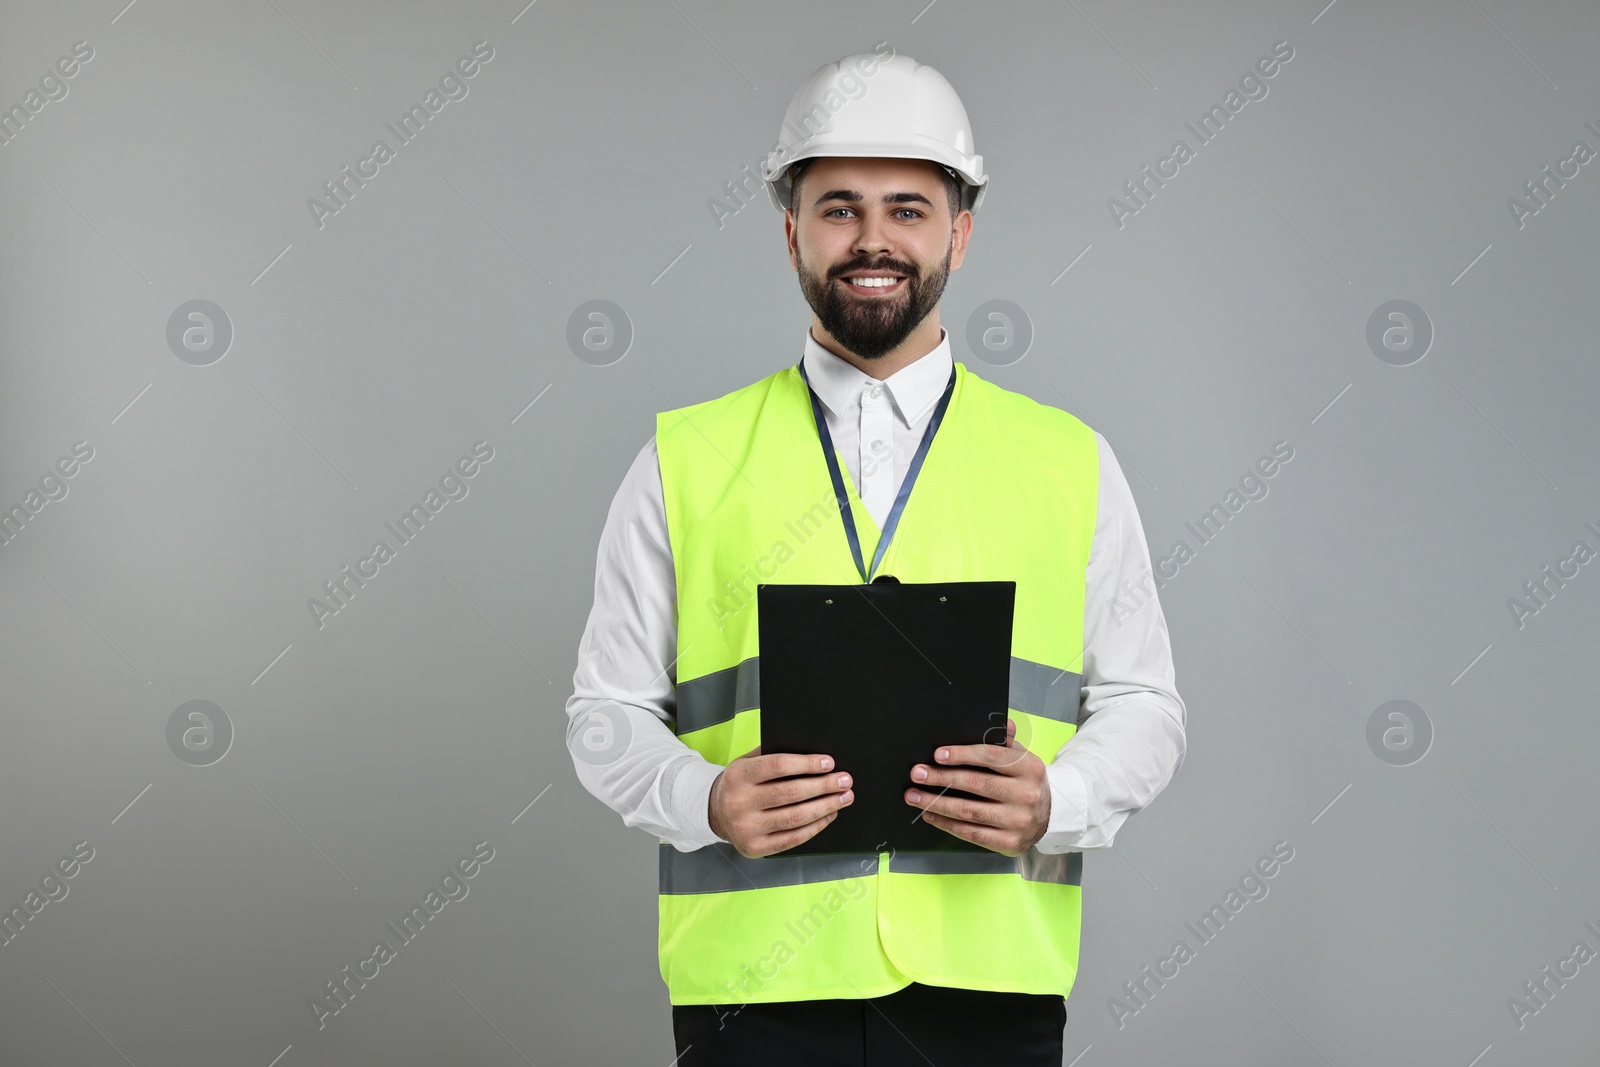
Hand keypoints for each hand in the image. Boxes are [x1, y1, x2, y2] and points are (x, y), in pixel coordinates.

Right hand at [708, 746, 852, 857]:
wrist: (714, 813)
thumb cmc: (740, 784)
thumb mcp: (746, 762)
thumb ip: (772, 755)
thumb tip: (812, 753)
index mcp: (738, 775)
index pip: (777, 766)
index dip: (806, 764)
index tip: (829, 763)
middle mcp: (740, 803)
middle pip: (791, 793)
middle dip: (823, 786)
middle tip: (845, 781)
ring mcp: (747, 828)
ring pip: (795, 817)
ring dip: (825, 807)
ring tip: (843, 797)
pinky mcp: (755, 848)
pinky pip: (793, 838)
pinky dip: (815, 826)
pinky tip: (828, 815)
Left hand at [905, 717, 1049, 855]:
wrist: (1050, 816)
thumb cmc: (1026, 782)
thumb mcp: (1023, 758)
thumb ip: (1007, 742)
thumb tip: (1002, 722)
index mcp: (1029, 768)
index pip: (991, 757)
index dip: (962, 754)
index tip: (938, 755)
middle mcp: (1025, 795)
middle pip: (976, 783)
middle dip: (942, 778)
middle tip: (917, 774)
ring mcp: (1017, 821)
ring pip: (969, 810)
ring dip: (936, 803)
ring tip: (914, 796)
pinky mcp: (1008, 842)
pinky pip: (971, 833)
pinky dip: (947, 824)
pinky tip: (930, 814)